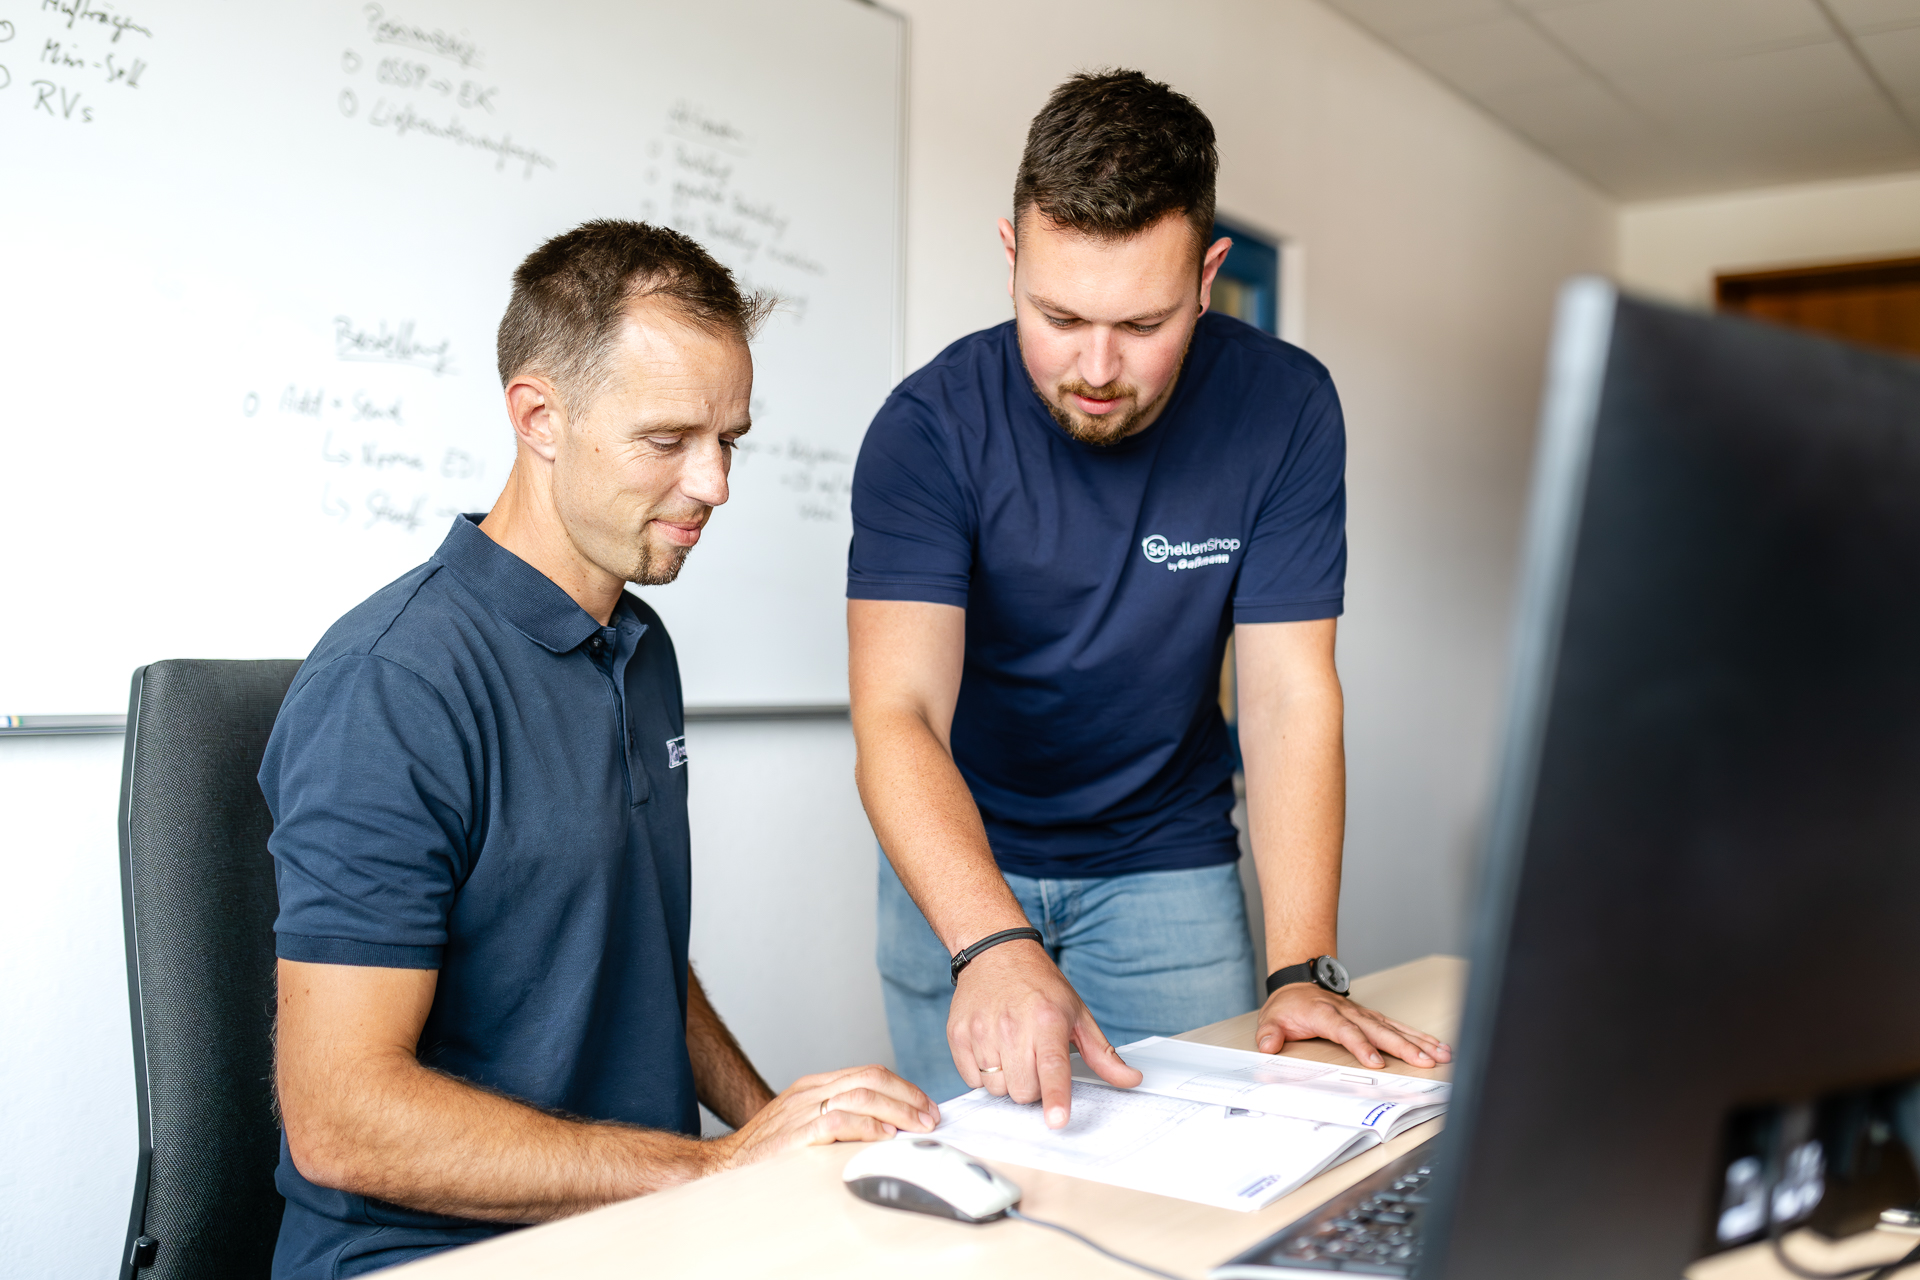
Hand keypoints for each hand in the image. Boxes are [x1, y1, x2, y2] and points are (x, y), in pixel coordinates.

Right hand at [713, 1064, 938, 1170]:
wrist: (724, 1165)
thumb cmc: (767, 1150)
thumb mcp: (804, 1122)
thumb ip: (839, 1118)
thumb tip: (886, 1127)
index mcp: (814, 1086)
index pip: (868, 1073)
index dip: (901, 1087)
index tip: (923, 1105)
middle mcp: (810, 1092)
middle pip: (870, 1078)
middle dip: (907, 1096)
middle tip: (929, 1117)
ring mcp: (802, 1110)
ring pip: (860, 1095)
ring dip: (896, 1110)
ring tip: (916, 1127)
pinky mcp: (796, 1133)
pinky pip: (837, 1122)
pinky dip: (866, 1127)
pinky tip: (883, 1136)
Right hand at [946, 939, 1142, 1129]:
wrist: (995, 951)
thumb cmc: (1040, 985)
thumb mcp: (1077, 1013)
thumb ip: (1102, 1054)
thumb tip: (1132, 1081)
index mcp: (1047, 1021)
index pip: (1053, 1067)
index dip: (1056, 1098)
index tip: (1057, 1120)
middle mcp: (1012, 1026)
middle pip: (1023, 1091)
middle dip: (1033, 1087)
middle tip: (1035, 1061)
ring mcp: (981, 1030)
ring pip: (996, 1088)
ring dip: (1007, 1080)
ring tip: (1012, 1051)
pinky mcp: (957, 1034)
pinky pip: (971, 1079)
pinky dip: (982, 1073)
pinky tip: (991, 1047)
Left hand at [1255, 984, 1452, 1068]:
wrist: (1299, 982)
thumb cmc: (1289, 1005)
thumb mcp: (1271, 1019)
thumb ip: (1270, 1034)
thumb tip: (1267, 1046)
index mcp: (1325, 1014)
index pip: (1346, 1031)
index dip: (1361, 1046)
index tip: (1376, 1062)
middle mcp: (1350, 1013)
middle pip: (1379, 1030)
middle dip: (1403, 1047)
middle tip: (1425, 1061)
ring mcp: (1364, 1014)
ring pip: (1395, 1028)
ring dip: (1419, 1042)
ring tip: (1442, 1054)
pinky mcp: (1373, 1018)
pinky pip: (1398, 1026)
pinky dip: (1418, 1036)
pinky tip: (1437, 1046)